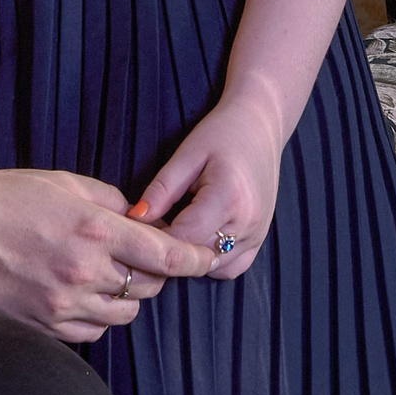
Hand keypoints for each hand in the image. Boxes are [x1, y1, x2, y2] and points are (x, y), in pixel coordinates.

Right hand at [0, 169, 216, 342]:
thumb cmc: (4, 199)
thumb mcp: (62, 183)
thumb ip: (109, 200)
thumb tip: (140, 219)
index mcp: (94, 230)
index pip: (166, 254)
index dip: (196, 259)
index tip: (209, 257)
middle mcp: (85, 272)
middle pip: (151, 285)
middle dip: (157, 271)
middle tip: (143, 254)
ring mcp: (65, 303)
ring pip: (125, 312)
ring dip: (128, 294)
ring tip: (108, 271)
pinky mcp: (47, 326)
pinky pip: (93, 330)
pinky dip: (99, 313)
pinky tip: (84, 291)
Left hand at [130, 96, 282, 280]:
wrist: (261, 125)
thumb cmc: (221, 133)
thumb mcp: (186, 154)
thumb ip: (161, 190)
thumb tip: (134, 219)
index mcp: (228, 198)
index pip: (183, 238)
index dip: (155, 238)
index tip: (139, 228)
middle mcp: (247, 222)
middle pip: (197, 257)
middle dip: (170, 250)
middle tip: (153, 228)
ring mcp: (257, 234)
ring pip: (213, 268)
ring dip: (191, 258)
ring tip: (176, 231)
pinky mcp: (260, 239)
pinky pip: (231, 267)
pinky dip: (211, 261)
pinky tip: (199, 238)